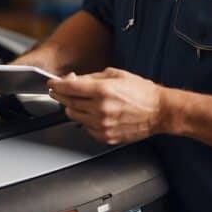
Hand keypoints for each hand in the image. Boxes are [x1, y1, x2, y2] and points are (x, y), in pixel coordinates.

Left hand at [48, 67, 163, 144]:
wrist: (159, 111)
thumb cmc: (141, 91)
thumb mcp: (115, 74)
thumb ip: (91, 77)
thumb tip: (72, 80)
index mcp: (102, 91)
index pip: (69, 88)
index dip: (56, 85)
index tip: (52, 83)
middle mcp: (101, 109)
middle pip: (68, 103)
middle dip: (62, 95)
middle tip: (62, 90)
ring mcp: (103, 125)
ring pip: (74, 116)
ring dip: (73, 107)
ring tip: (83, 101)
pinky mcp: (106, 136)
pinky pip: (86, 127)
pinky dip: (85, 120)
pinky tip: (94, 113)